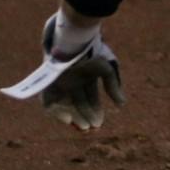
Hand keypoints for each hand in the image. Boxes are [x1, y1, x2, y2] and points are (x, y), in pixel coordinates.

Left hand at [0, 13, 125, 130]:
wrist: (74, 40)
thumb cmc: (92, 52)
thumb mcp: (108, 69)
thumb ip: (113, 86)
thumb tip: (121, 104)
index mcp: (86, 77)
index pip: (90, 98)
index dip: (96, 111)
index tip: (100, 124)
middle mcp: (73, 81)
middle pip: (78, 104)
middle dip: (85, 116)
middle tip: (91, 129)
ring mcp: (60, 83)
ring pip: (65, 105)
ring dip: (73, 117)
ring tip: (82, 126)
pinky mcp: (48, 84)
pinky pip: (49, 103)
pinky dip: (58, 113)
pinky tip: (68, 120)